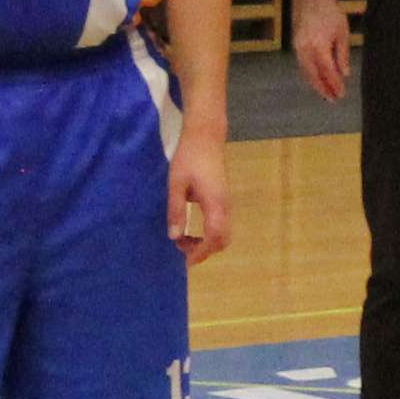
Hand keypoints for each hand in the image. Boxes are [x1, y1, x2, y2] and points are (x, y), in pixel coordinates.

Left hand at [169, 135, 234, 265]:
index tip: (185, 261)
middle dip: (204, 251)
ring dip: (206, 243)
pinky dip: (208, 234)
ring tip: (183, 240)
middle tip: (181, 251)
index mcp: (214, 203)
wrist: (206, 137)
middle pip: (223, 240)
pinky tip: (191, 230)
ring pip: (223, 233)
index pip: (214, 236)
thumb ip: (176, 210)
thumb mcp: (176, 184)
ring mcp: (226, 203)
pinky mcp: (223, 200)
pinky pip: (220, 225)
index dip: (201, 252)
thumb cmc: (189, 158)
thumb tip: (174, 237)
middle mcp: (224, 206)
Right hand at [292, 0, 348, 103]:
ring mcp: (297, 46)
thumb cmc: (330, 12)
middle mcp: (304, 48)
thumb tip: (344, 74)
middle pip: (313, 75)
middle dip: (323, 89)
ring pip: (305, 71)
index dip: (334, 85)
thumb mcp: (342, 33)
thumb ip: (342, 55)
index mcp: (318, 46)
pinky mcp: (295, 43)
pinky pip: (302, 63)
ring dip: (315, 83)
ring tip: (326, 92)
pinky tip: (317, 78)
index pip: (327, 72)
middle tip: (333, 99)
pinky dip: (310, 73)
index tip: (341, 95)